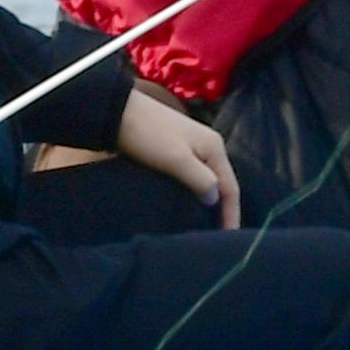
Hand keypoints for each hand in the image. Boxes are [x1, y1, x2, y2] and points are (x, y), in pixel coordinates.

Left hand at [116, 87, 240, 225]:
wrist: (118, 112)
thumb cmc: (149, 136)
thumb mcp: (177, 160)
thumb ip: (201, 180)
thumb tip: (215, 199)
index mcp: (214, 147)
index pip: (231, 187)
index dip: (231, 214)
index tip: (228, 238)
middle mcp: (207, 146)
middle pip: (221, 183)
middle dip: (221, 208)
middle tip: (217, 235)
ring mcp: (191, 146)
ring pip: (205, 179)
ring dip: (205, 200)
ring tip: (202, 224)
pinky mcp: (174, 149)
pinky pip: (191, 175)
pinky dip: (192, 190)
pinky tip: (185, 203)